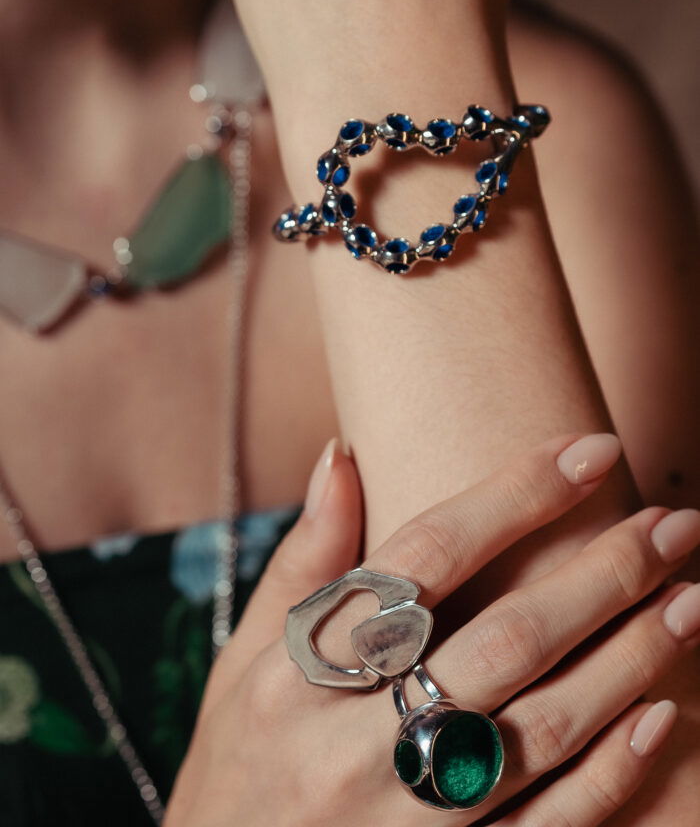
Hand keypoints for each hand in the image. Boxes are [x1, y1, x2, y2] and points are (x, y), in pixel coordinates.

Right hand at [164, 434, 699, 825]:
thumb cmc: (235, 764)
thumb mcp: (245, 660)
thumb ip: (303, 558)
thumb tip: (342, 454)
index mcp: (296, 671)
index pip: (424, 557)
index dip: (514, 495)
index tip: (587, 452)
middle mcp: (349, 743)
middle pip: (503, 636)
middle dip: (602, 572)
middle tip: (672, 523)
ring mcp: (401, 820)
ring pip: (543, 729)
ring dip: (630, 658)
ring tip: (690, 597)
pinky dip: (612, 771)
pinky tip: (662, 714)